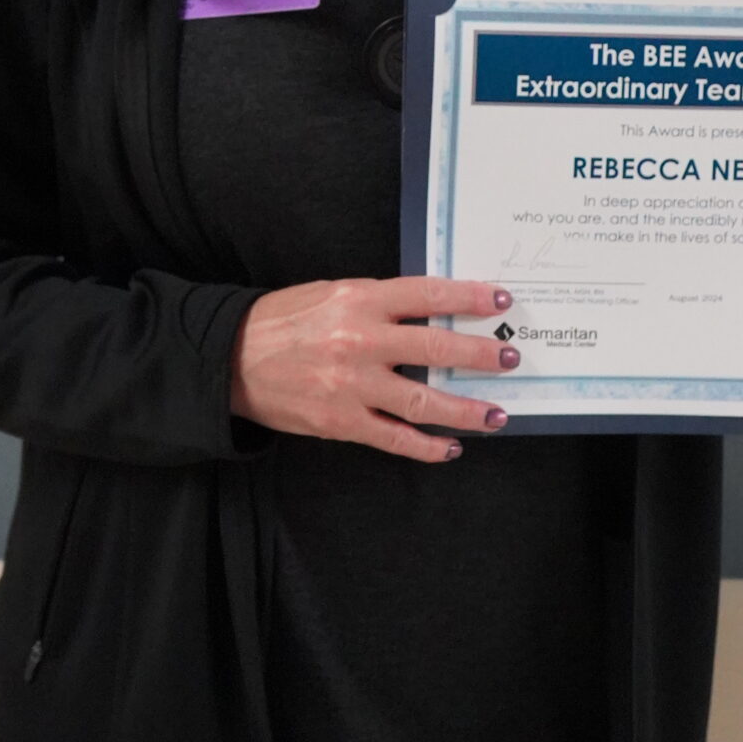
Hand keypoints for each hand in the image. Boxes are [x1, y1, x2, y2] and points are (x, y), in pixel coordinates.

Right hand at [230, 274, 519, 461]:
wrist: (231, 358)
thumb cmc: (284, 321)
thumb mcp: (333, 293)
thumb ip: (381, 303)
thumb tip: (435, 311)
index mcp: (359, 299)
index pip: (427, 295)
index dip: (469, 299)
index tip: (501, 302)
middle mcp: (360, 341)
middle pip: (436, 349)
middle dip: (480, 356)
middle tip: (510, 359)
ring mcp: (352, 385)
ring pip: (424, 403)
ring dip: (466, 411)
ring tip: (496, 414)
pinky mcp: (342, 421)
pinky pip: (395, 439)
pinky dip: (428, 447)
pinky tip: (451, 448)